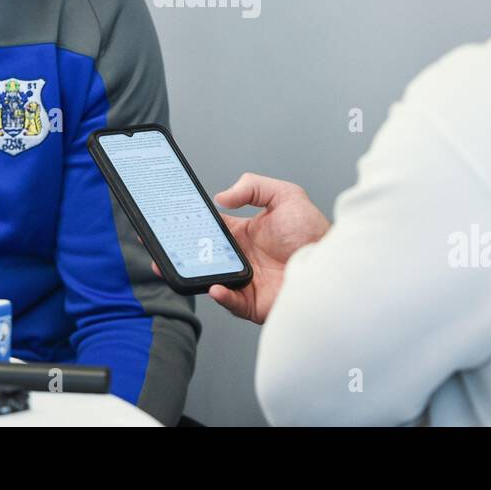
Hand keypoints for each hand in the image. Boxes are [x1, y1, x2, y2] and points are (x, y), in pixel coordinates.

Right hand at [150, 173, 329, 323]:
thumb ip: (254, 186)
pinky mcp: (254, 303)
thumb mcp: (286, 196)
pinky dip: (221, 295)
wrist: (334, 264)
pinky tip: (216, 286)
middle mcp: (241, 257)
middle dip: (176, 250)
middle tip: (155, 243)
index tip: (168, 217)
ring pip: (208, 278)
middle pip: (201, 255)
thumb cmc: (314, 233)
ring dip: (189, 273)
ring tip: (172, 265)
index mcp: (244, 233)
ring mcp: (245, 281)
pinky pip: (231, 301)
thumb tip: (221, 197)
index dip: (188, 223)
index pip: (209, 228)